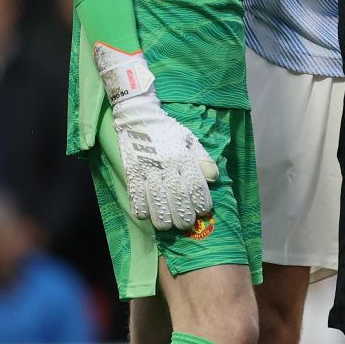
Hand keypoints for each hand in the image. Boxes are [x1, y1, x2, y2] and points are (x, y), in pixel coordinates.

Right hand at [111, 91, 218, 229]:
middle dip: (183, 214)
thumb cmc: (168, 132)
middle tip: (186, 224)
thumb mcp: (190, 141)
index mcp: (183, 157)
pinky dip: (140, 207)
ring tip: (167, 226)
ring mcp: (147, 168)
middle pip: (177, 194)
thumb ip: (202, 160)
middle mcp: (167, 164)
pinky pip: (135, 192)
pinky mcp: (131, 170)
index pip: (196, 184)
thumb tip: (213, 178)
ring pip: (156, 198)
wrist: (138, 117)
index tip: (204, 211)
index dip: (201, 201)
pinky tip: (145, 216)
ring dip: (162, 216)